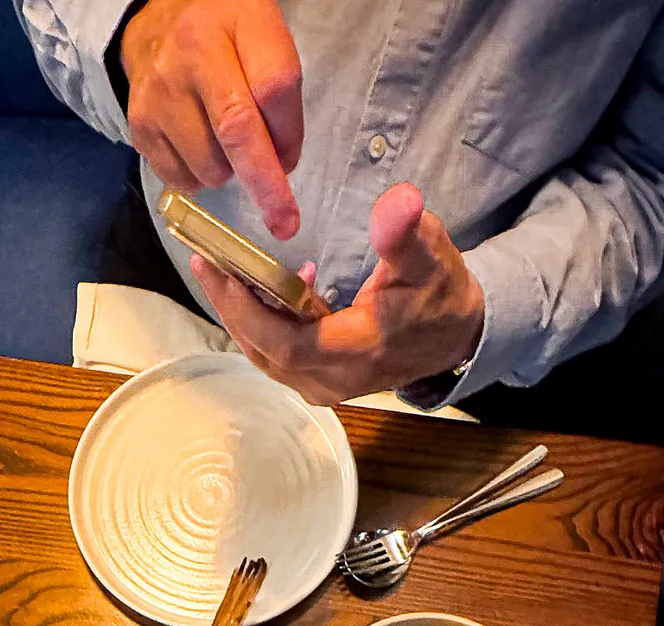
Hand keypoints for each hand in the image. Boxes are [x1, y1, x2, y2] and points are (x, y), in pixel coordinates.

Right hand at [120, 0, 302, 239]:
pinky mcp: (140, 126)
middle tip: (285, 223)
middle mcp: (191, 54)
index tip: (293, 162)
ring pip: (210, 165)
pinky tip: (199, 147)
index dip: (289, 134)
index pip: (273, 88)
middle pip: (237, 131)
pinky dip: (199, 178)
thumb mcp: (262, 35)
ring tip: (222, 141)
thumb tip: (281, 164)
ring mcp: (160, 93)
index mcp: (235, 22)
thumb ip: (279, 88)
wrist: (156, 22)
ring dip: (228, 171)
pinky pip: (182, 179)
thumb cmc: (223, 33)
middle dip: (266, 185)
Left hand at [190, 183, 485, 404]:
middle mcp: (333, 379)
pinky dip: (262, 324)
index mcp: (355, 353)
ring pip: (265, 356)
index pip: (285, 342)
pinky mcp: (319, 379)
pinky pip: (277, 355)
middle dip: (232, 307)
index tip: (222, 273)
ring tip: (221, 271)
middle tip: (207, 262)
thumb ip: (406, 233)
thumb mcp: (430, 257)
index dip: (249, 311)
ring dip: (241, 315)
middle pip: (264, 351)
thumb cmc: (440, 296)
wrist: (456, 336)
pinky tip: (265, 288)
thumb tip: (397, 202)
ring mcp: (324, 385)